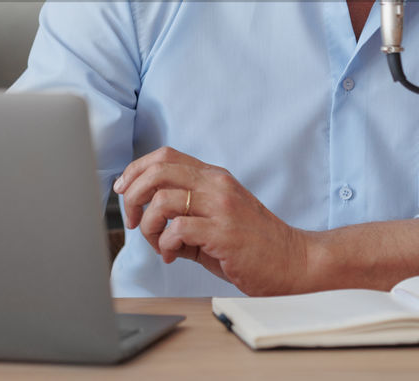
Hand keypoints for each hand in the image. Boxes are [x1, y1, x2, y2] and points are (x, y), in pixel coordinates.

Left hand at [112, 147, 312, 295]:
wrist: (295, 262)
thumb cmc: (253, 244)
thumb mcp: (217, 216)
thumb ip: (184, 210)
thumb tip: (146, 217)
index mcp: (214, 177)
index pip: (164, 156)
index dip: (136, 169)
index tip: (123, 189)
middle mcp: (217, 185)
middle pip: (158, 170)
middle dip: (133, 194)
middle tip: (134, 219)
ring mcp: (222, 207)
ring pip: (162, 200)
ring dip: (149, 224)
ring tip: (157, 243)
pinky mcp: (224, 233)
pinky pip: (177, 229)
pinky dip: (165, 244)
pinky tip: (172, 255)